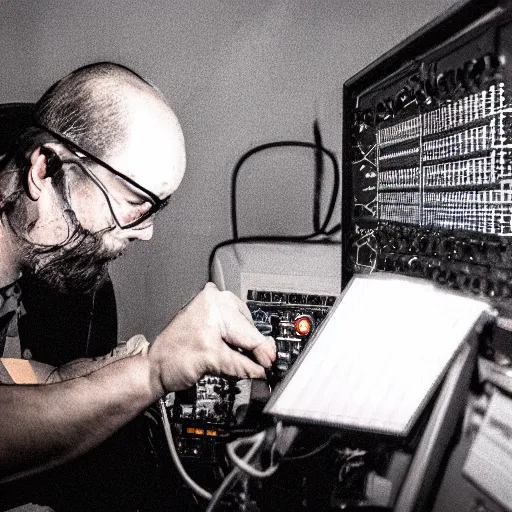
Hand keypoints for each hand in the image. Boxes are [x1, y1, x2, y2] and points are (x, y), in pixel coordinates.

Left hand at [148, 283, 275, 392]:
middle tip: (262, 365)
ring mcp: (211, 306)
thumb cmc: (172, 360)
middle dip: (254, 347)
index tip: (270, 362)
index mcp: (214, 304)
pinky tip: (237, 352)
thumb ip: (241, 364)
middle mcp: (214, 300)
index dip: (261, 350)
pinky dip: (237, 342)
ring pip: (242, 328)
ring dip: (246, 345)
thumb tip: (261, 368)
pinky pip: (233, 328)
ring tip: (247, 360)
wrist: (155, 367)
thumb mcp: (213, 362)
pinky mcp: (210, 315)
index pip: (247, 330)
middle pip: (247, 328)